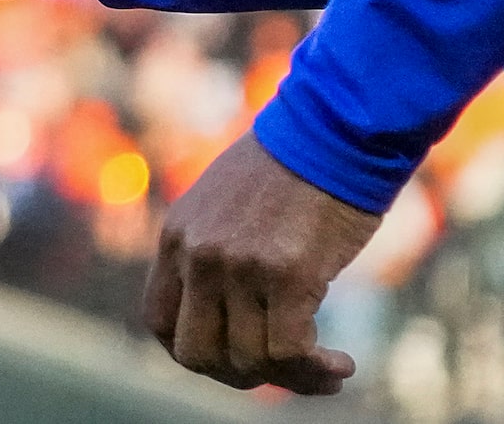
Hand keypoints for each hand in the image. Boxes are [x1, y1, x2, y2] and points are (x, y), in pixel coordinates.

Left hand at [141, 130, 381, 393]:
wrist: (335, 125)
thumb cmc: (295, 165)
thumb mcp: (228, 202)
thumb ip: (214, 249)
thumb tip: (227, 311)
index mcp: (177, 234)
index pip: (160, 322)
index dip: (196, 354)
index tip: (236, 358)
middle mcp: (199, 252)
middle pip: (196, 354)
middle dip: (239, 374)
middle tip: (282, 368)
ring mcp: (239, 264)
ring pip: (249, 360)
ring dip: (292, 378)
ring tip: (328, 367)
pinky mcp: (286, 273)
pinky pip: (289, 353)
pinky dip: (316, 371)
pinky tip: (343, 363)